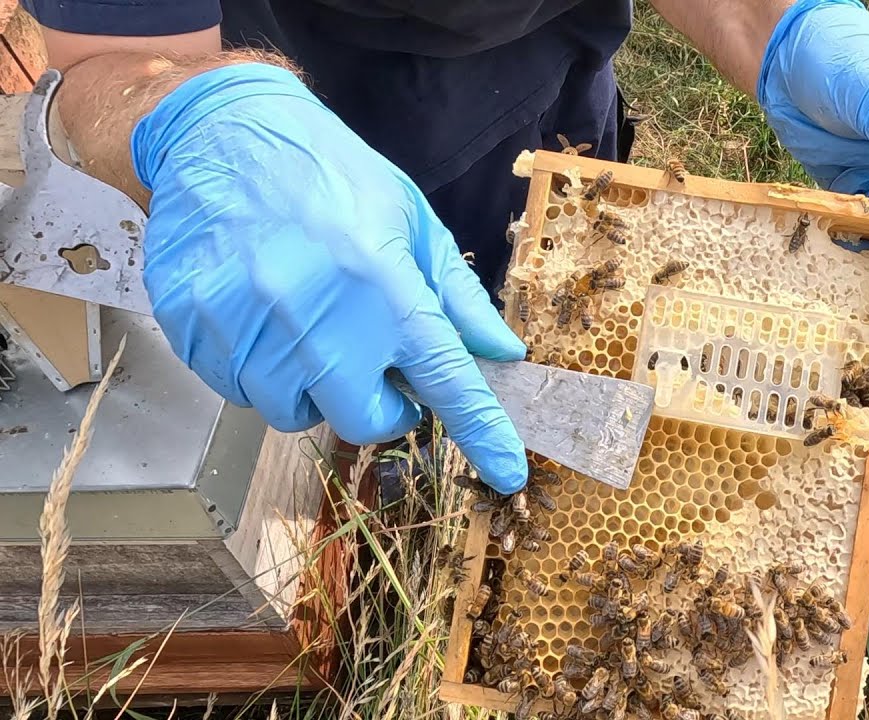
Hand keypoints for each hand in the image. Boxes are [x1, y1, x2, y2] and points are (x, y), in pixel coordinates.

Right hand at [132, 63, 528, 492]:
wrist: (225, 133)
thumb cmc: (332, 175)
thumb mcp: (410, 220)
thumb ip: (457, 297)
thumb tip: (503, 354)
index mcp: (381, 283)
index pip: (445, 379)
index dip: (482, 431)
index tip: (508, 471)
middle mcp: (315, 313)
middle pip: (362, 422)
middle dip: (380, 408)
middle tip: (377, 367)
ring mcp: (247, 324)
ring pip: (293, 412)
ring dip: (314, 388)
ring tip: (311, 329)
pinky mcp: (195, 327)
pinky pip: (237, 390)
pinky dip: (259, 370)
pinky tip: (263, 319)